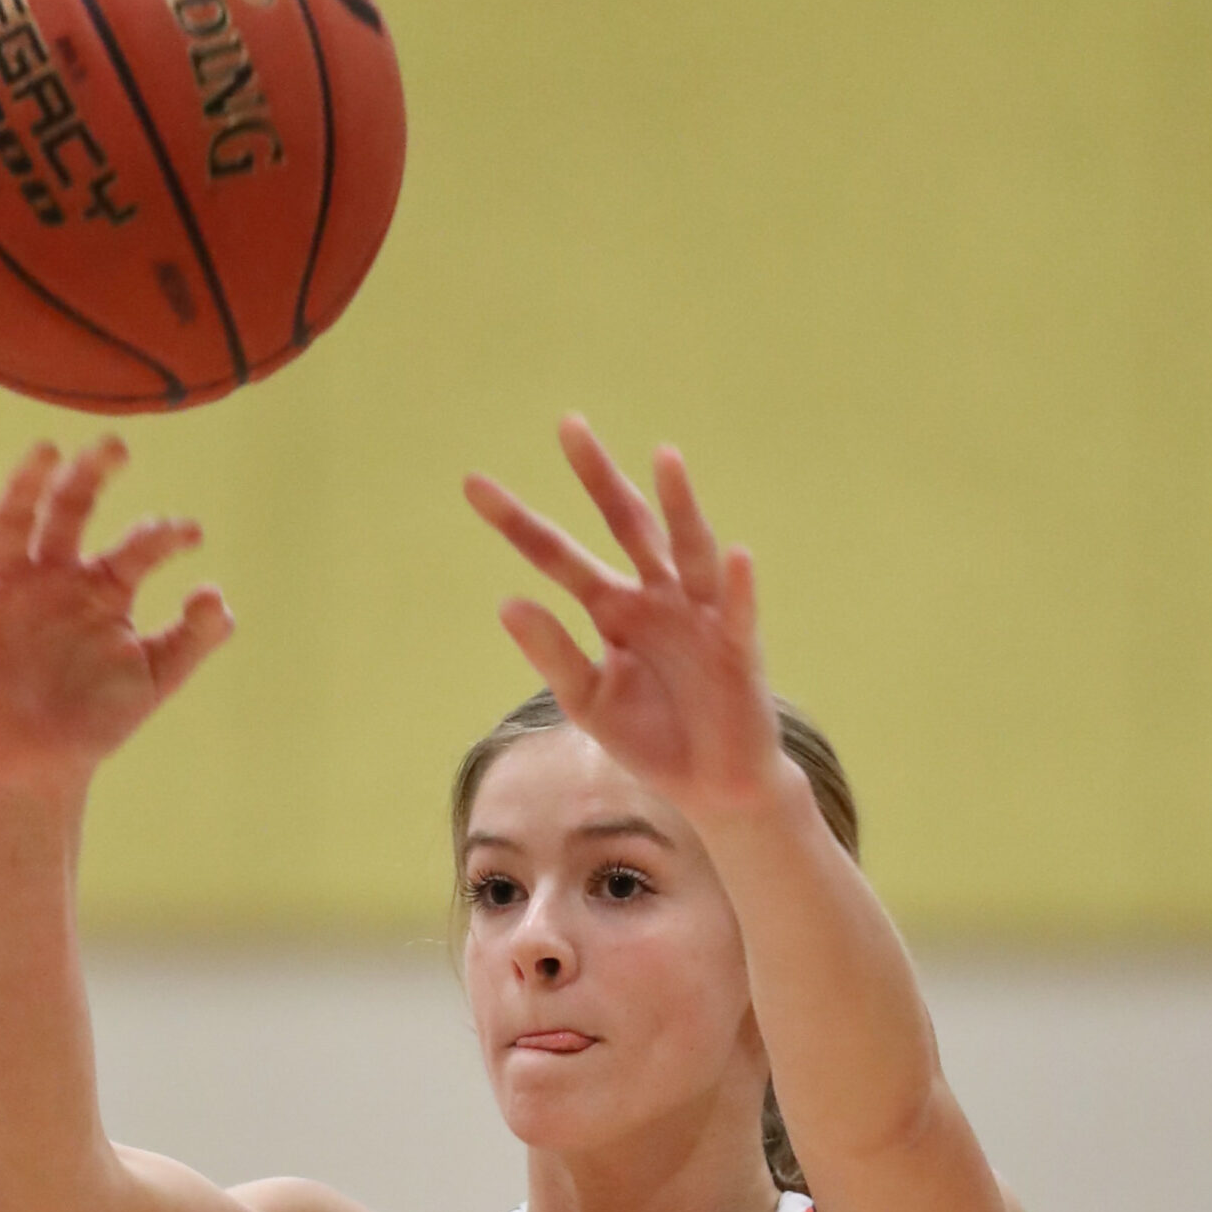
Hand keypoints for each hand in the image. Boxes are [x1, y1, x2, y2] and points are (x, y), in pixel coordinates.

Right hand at [0, 438, 232, 800]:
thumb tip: (217, 594)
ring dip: (24, 487)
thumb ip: (191, 640)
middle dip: (89, 476)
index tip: (191, 535)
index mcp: (103, 588)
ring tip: (47, 451)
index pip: (135, 547)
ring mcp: (9, 593)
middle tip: (116, 447)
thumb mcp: (154, 680)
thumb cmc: (98, 718)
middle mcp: (55, 577)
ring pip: (12, 525)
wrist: (40, 766)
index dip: (162, 537)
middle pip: (69, 511)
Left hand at [464, 418, 787, 825]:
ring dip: (680, 505)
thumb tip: (506, 601)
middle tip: (568, 425)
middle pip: (624, 524)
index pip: (558, 556)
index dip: (518, 523)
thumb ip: (552, 653)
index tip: (472, 485)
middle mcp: (655, 596)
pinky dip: (739, 586)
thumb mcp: (588, 701)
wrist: (712, 786)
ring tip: (666, 458)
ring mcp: (700, 615)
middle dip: (597, 477)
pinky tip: (736, 556)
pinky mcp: (739, 648)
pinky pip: (739, 611)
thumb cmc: (653, 738)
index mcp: (612, 607)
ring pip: (687, 549)